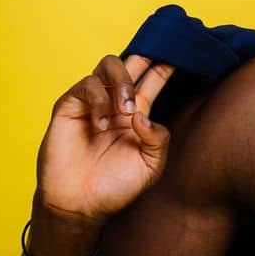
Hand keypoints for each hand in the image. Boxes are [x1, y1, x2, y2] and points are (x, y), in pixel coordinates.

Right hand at [35, 52, 177, 225]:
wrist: (80, 204)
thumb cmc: (115, 187)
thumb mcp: (151, 166)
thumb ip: (158, 139)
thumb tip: (143, 114)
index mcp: (138, 113)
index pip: (154, 79)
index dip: (167, 63)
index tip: (184, 50)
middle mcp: (116, 102)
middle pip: (134, 62)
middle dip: (149, 53)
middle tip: (161, 53)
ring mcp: (93, 101)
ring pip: (110, 64)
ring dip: (123, 82)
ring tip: (127, 110)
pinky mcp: (70, 105)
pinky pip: (87, 85)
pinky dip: (98, 100)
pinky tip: (100, 124)